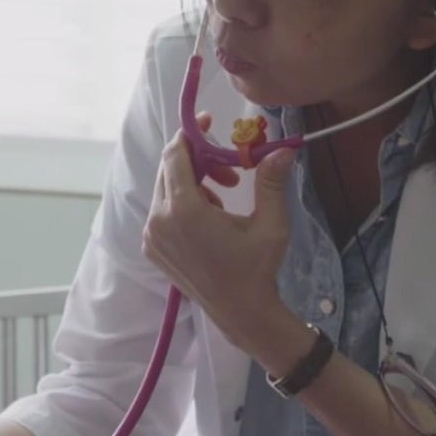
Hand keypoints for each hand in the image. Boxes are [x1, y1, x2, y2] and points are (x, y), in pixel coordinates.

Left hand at [142, 112, 297, 352]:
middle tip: (230, 170)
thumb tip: (284, 149)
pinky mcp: (151, 247)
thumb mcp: (270, 224)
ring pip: (166, 189)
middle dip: (199, 160)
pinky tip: (209, 218)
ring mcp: (151, 235)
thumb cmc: (256, 268)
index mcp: (184, 211)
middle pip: (170, 169)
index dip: (191, 134)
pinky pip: (162, 210)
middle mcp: (159, 220)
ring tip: (225, 200)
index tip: (209, 122)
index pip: (176, 155)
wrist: (240, 313)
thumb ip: (270, 182)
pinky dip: (182, 203)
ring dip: (193, 183)